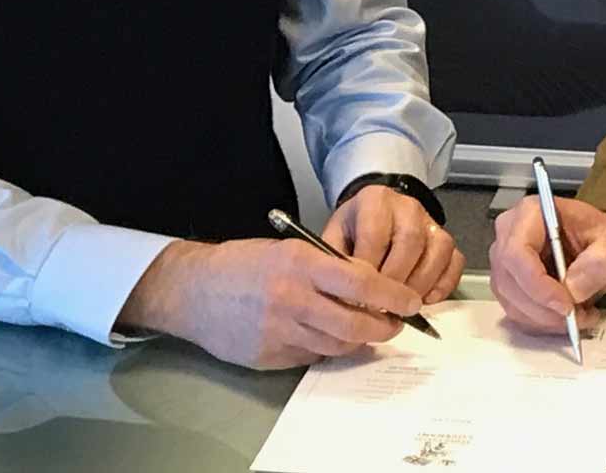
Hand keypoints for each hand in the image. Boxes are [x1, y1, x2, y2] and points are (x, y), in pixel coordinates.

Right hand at [118, 237, 423, 370]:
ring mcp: (280, 332)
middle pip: (355, 325)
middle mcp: (293, 299)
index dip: (393, 296)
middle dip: (384, 327)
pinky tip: (328, 335)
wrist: (193, 290)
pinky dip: (327, 347)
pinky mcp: (270, 356)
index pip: (362, 284)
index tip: (411, 301)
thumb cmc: (243, 263)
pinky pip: (312, 356)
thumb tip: (369, 287)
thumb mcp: (289, 250)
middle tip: (396, 324)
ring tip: (368, 330)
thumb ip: (327, 268)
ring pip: (337, 345)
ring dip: (358, 340)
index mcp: (301, 264)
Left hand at [325, 185, 464, 303]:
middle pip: (411, 242)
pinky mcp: (445, 239)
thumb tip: (342, 299)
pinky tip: (426, 300)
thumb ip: (336, 263)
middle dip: (397, 281)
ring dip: (421, 285)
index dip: (370, 271)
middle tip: (383, 307)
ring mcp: (431, 221)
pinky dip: (444, 284)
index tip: (361, 298)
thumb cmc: (353, 230)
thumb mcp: (334, 238)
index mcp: (375, 200)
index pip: (376, 235)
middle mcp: (407, 206)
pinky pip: (455, 261)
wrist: (373, 213)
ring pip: (438, 251)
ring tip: (402, 306)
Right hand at [488, 195, 605, 332]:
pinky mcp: (508, 283)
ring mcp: (505, 260)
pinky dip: (541, 323)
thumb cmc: (601, 236)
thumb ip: (600, 261)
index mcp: (531, 213)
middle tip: (577, 316)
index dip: (538, 285)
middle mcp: (510, 234)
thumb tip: (573, 287)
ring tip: (578, 315)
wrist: (600, 243)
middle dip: (544, 309)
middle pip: (509, 281)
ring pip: (511, 302)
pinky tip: (565, 317)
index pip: (517, 253)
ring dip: (545, 319)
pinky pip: (516, 312)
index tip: (566, 305)